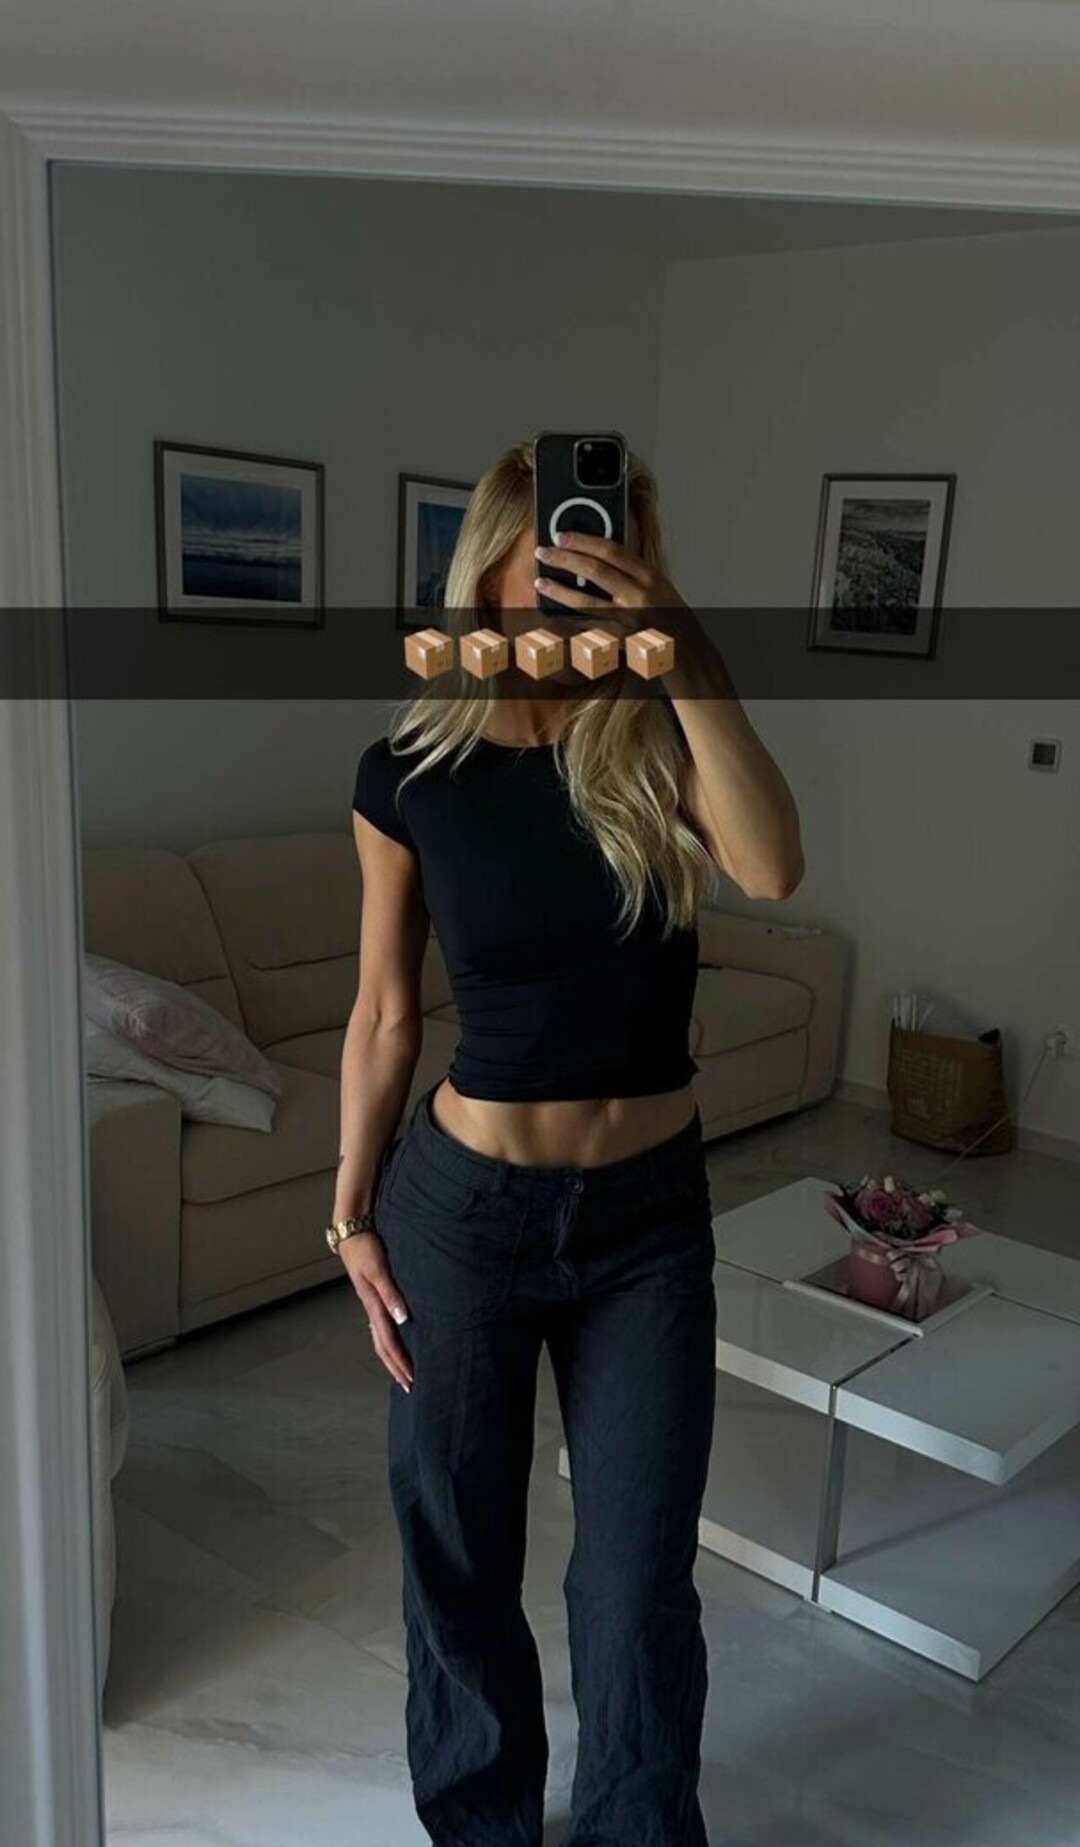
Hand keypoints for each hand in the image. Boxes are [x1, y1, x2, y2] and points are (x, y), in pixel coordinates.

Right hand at [337, 1229, 412, 1392]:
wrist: (351, 1233)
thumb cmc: (366, 1249)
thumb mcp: (378, 1270)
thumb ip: (391, 1294)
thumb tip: (402, 1319)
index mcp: (373, 1306)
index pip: (388, 1342)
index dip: (399, 1362)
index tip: (411, 1378)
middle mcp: (372, 1308)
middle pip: (383, 1347)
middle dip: (395, 1367)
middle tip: (409, 1386)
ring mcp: (371, 1304)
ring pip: (381, 1338)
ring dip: (392, 1357)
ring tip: (403, 1371)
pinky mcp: (374, 1296)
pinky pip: (381, 1326)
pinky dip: (389, 1340)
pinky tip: (396, 1341)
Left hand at [533, 529, 702, 664]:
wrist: (689, 652)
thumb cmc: (670, 617)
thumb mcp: (658, 586)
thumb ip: (631, 572)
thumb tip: (594, 556)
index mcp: (650, 576)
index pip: (612, 550)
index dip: (583, 540)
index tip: (562, 534)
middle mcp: (641, 595)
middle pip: (595, 570)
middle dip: (565, 558)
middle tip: (543, 551)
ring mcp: (631, 619)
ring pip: (586, 602)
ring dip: (559, 590)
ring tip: (541, 582)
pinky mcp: (622, 642)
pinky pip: (589, 629)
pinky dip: (569, 622)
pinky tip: (553, 616)